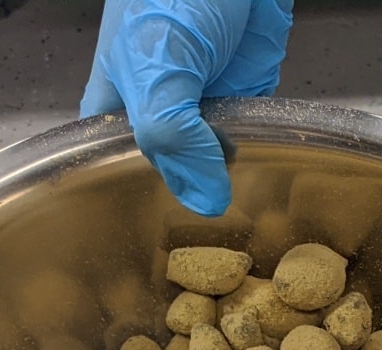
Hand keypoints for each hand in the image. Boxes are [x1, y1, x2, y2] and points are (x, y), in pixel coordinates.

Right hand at [80, 0, 293, 217]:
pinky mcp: (250, 95)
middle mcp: (160, 105)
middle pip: (170, 167)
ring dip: (229, 184)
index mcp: (117, 99)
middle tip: (213, 251)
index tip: (149, 234)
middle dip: (188, 196)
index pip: (111, 161)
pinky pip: (253, 139)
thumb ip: (173, 134)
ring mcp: (206, 102)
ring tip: (249, 226)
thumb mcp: (156, 67)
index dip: (123, 195)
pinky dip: (261, 159)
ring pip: (214, 160)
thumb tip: (205, 200)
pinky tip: (270, 185)